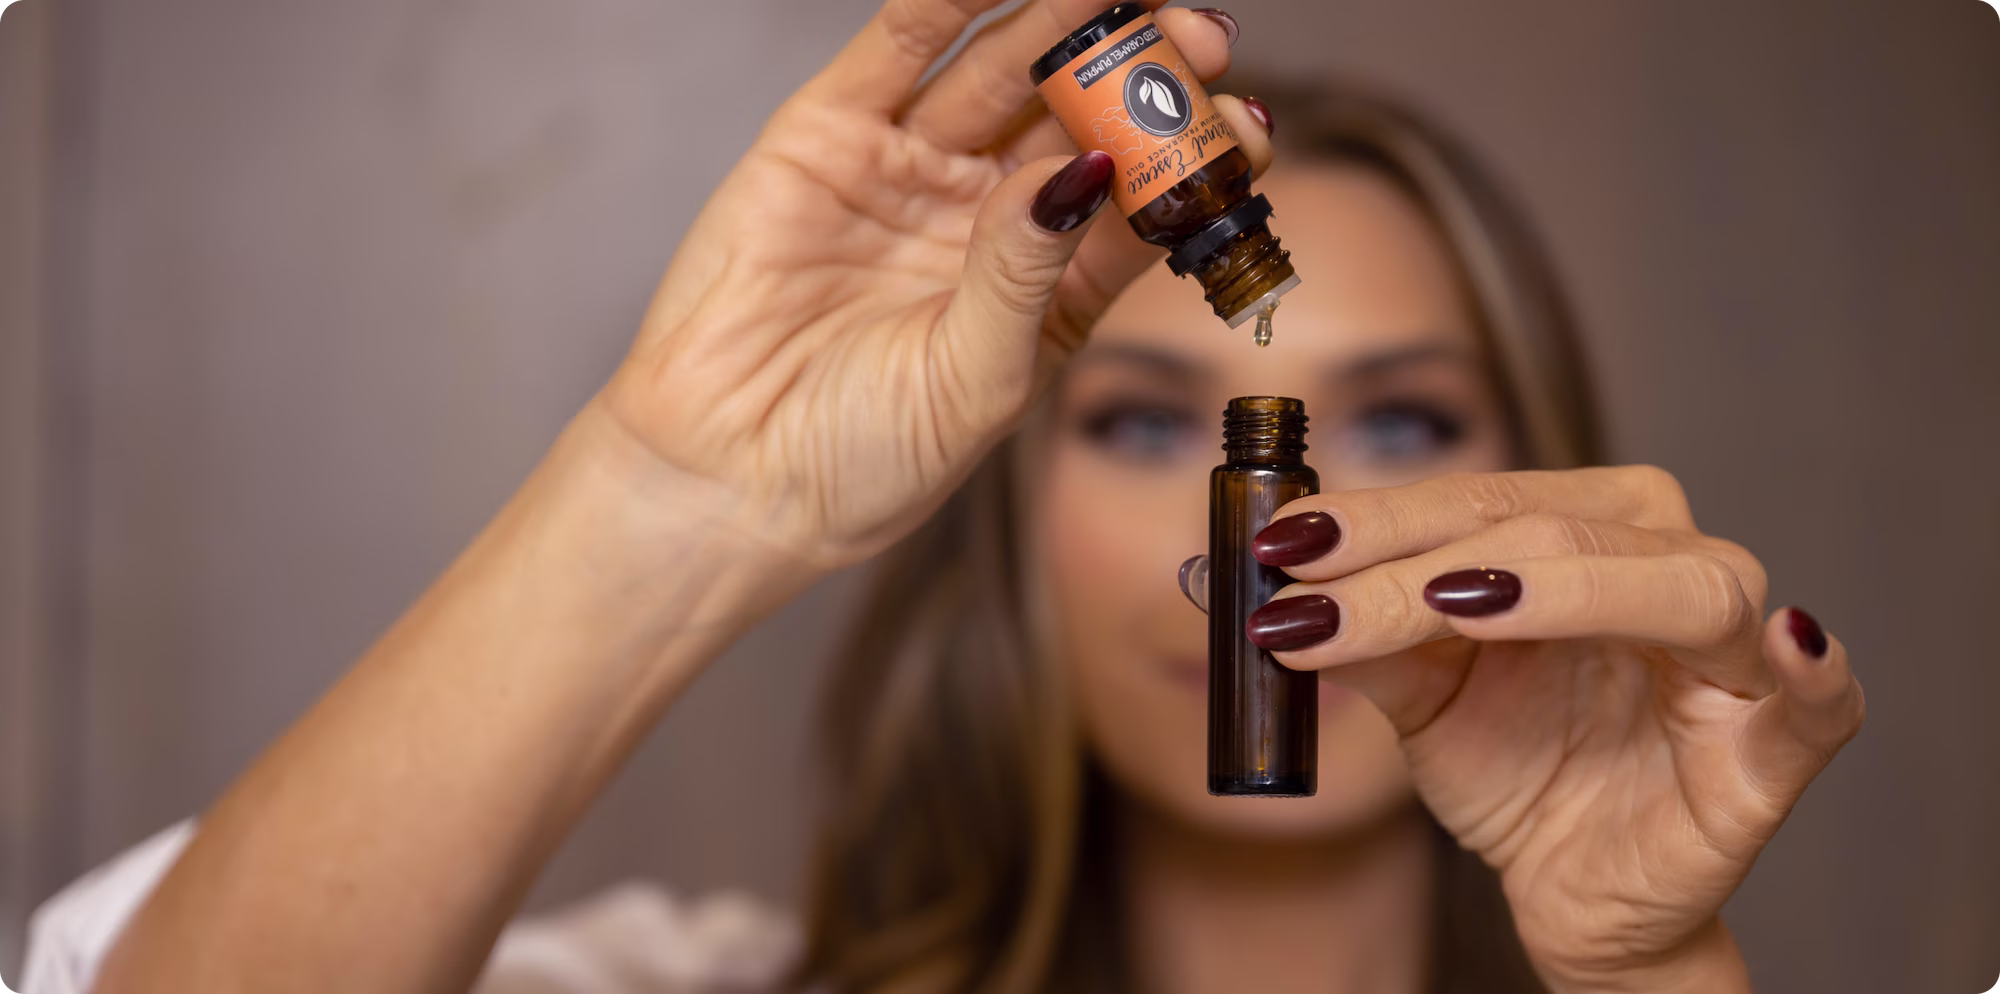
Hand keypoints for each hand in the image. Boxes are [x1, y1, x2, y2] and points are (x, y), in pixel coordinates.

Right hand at [601, 0, 1267, 566]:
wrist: (728, 482)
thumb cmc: (861, 462)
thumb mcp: (975, 379)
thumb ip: (1029, 271)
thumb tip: (1088, 168)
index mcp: (1042, 286)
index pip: (1135, 202)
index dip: (1190, 159)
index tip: (1244, 126)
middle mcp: (984, 217)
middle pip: (1079, 121)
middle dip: (1140, 74)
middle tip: (1195, 36)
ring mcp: (909, 170)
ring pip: (1000, 71)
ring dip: (1061, 21)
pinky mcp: (828, 137)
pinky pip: (897, 49)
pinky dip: (951, 4)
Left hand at [1243, 467, 1864, 989]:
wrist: (1572, 889)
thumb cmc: (1517, 769)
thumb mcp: (1422, 697)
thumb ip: (1363, 637)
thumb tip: (1266, 591)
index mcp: (1592, 528)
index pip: (1481, 500)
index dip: (1380, 516)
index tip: (1284, 544)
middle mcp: (1673, 561)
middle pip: (1551, 530)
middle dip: (1420, 560)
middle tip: (1319, 590)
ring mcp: (1734, 650)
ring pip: (1666, 587)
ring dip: (1555, 587)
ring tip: (1452, 603)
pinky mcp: (1777, 742)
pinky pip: (1818, 698)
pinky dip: (1809, 667)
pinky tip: (1784, 641)